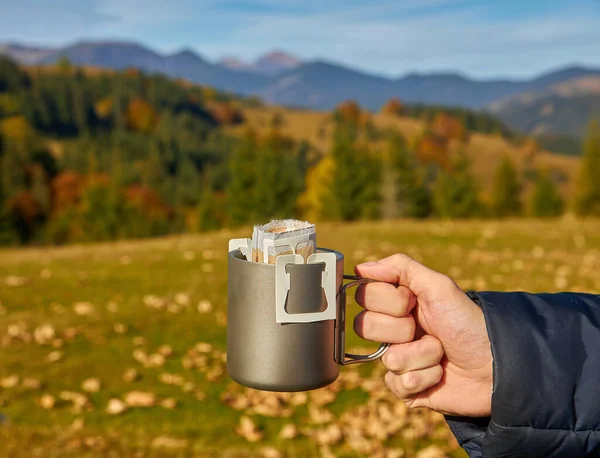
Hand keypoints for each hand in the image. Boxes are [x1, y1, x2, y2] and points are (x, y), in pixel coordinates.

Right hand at [354, 254, 492, 416]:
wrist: (496, 366)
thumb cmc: (469, 323)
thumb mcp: (439, 287)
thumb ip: (400, 268)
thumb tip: (360, 267)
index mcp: (397, 303)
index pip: (364, 296)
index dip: (390, 301)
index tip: (413, 302)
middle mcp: (393, 330)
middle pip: (365, 326)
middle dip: (402, 329)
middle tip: (426, 328)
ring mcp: (398, 359)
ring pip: (388, 358)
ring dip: (423, 355)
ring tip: (441, 353)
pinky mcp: (405, 388)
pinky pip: (399, 384)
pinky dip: (426, 378)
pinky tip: (440, 374)